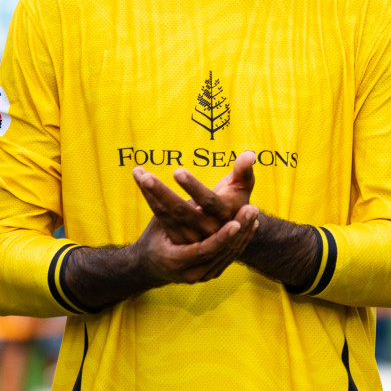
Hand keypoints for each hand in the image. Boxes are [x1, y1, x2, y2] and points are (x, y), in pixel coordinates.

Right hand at [132, 205, 258, 285]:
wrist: (150, 265)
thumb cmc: (153, 237)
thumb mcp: (159, 223)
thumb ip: (174, 212)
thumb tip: (197, 202)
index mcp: (175, 261)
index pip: (204, 250)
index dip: (221, 237)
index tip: (235, 223)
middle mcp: (191, 273)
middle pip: (221, 252)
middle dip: (239, 230)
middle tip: (252, 209)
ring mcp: (203, 275)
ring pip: (229, 254)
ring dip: (244, 233)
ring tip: (254, 213)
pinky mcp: (210, 272)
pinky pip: (229, 256)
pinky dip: (241, 240)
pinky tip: (252, 224)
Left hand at [134, 152, 256, 243]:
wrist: (229, 236)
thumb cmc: (235, 203)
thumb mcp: (242, 188)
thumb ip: (244, 170)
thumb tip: (250, 154)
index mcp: (224, 215)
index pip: (208, 201)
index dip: (193, 187)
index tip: (178, 172)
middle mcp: (206, 229)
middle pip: (182, 211)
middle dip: (163, 193)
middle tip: (147, 177)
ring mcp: (189, 235)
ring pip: (166, 214)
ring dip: (151, 193)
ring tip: (140, 173)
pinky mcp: (176, 235)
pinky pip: (159, 217)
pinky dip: (149, 198)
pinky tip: (140, 180)